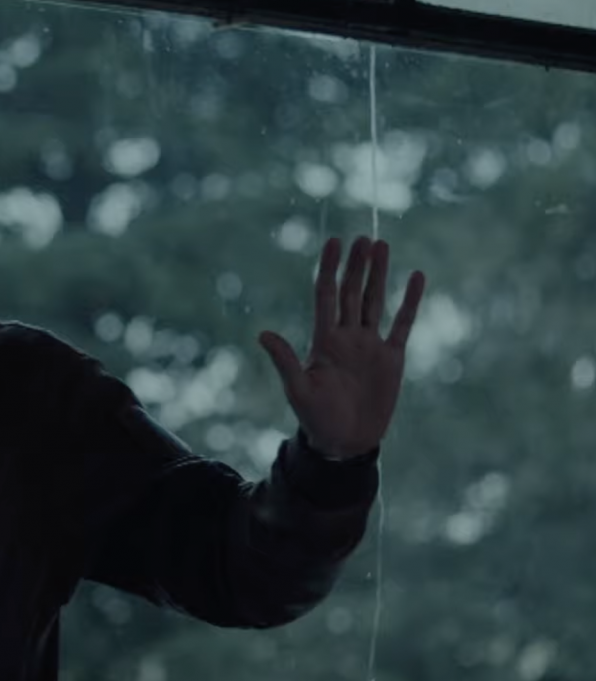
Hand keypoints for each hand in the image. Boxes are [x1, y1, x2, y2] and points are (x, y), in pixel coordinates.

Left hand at [258, 236, 425, 458]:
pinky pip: (403, 323)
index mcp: (323, 340)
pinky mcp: (391, 358)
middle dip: (356, 265)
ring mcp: (370, 345)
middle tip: (362, 237)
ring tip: (382, 244)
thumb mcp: (298, 389)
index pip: (326, 295)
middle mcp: (346, 336)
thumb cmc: (316, 418)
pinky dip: (410, 301)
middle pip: (351, 292)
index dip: (329, 269)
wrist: (345, 442)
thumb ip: (285, 360)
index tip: (334, 242)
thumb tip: (263, 334)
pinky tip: (416, 277)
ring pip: (374, 301)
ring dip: (378, 274)